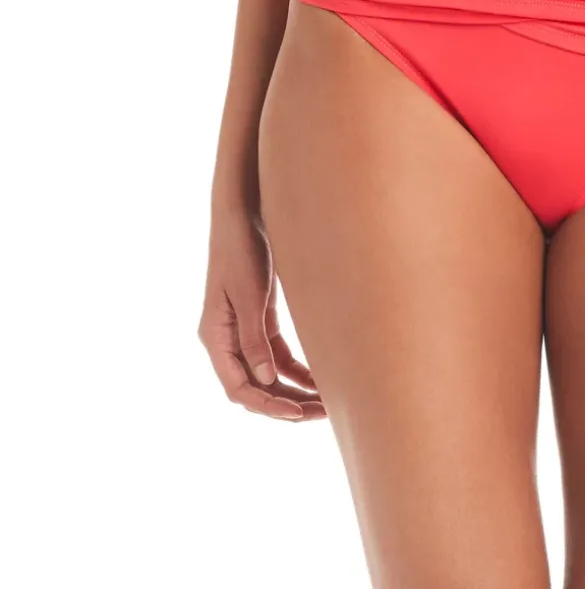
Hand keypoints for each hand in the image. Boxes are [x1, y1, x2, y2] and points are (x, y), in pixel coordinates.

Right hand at [199, 202, 326, 421]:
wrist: (242, 211)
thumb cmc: (241, 248)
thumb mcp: (249, 293)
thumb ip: (254, 337)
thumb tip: (265, 381)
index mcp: (215, 337)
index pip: (238, 387)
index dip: (267, 405)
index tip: (297, 413)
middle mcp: (226, 339)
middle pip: (255, 387)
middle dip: (287, 403)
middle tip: (324, 413)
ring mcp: (243, 330)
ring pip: (269, 374)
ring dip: (295, 389)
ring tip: (328, 402)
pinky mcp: (260, 318)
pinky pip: (277, 355)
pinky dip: (297, 368)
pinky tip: (321, 377)